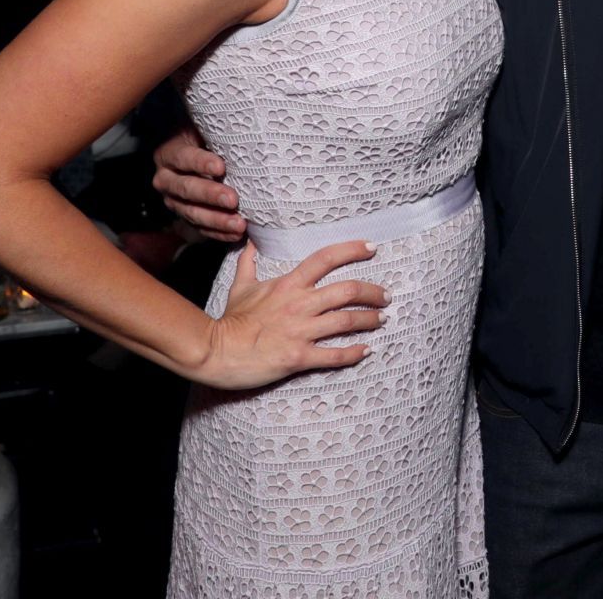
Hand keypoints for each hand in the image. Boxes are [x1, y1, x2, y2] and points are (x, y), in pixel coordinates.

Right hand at [153, 126, 245, 242]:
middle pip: (186, 189)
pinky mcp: (185, 216)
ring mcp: (174, 201)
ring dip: (217, 220)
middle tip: (233, 199)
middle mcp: (166, 179)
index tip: (221, 166)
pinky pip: (200, 228)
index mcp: (169, 153)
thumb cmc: (205, 138)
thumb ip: (216, 134)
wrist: (195, 153)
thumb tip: (243, 135)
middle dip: (210, 195)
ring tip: (239, 224)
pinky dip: (218, 232)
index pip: (183, 158)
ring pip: (192, 212)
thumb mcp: (205, 130)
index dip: (201, 162)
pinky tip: (235, 234)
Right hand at [197, 239, 389, 389]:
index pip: (326, 258)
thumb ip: (249, 264)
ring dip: (370, 320)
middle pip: (347, 290)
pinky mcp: (298, 357)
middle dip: (373, 292)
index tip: (371, 247)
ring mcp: (300, 331)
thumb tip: (250, 244)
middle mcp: (299, 304)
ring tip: (383, 319)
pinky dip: (354, 353)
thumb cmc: (230, 320)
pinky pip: (334, 355)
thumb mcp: (240, 287)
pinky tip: (367, 350)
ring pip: (346, 321)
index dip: (352, 250)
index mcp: (288, 285)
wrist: (216, 351)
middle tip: (386, 295)